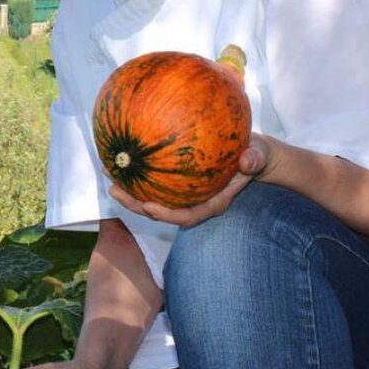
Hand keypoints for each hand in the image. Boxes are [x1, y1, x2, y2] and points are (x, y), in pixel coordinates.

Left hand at [110, 133, 271, 226]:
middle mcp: (195, 200)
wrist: (252, 153)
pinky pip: (156, 182)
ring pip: (154, 198)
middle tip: (114, 189)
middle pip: (162, 210)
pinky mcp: (179, 182)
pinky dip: (139, 175)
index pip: (188, 215)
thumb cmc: (254, 154)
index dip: (168, 215)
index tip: (149, 207)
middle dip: (136, 204)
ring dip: (130, 191)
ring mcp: (186, 193)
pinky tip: (123, 161)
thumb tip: (248, 161)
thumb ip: (255, 159)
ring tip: (110, 176)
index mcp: (213, 201)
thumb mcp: (259, 155)